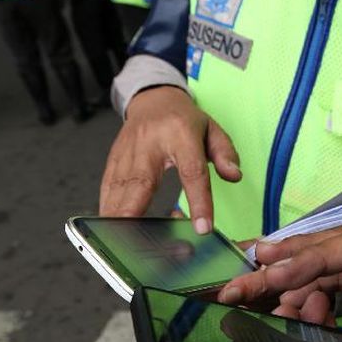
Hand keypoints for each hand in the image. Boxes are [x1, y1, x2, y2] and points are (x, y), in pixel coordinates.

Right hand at [99, 86, 240, 227]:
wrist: (153, 100)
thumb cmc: (184, 120)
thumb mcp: (212, 129)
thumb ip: (225, 152)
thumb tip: (234, 175)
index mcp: (181, 134)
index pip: (192, 171)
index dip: (198, 200)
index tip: (203, 227)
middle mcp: (150, 143)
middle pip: (142, 182)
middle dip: (136, 212)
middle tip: (137, 240)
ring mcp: (128, 151)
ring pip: (120, 186)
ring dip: (117, 214)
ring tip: (117, 241)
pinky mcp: (114, 159)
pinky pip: (108, 185)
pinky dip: (106, 206)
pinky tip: (106, 225)